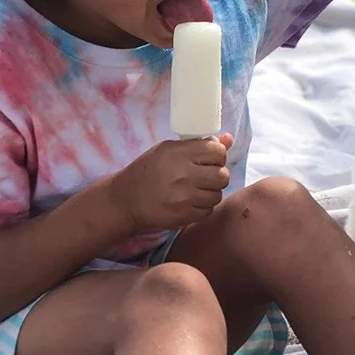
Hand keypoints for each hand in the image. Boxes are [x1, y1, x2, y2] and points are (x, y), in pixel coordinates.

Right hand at [107, 134, 232, 232]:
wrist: (125, 200)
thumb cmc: (148, 171)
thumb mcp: (169, 150)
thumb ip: (200, 145)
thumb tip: (229, 139)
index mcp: (179, 153)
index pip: (218, 151)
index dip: (218, 156)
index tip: (209, 160)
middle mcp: (183, 174)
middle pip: (222, 175)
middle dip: (217, 176)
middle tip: (205, 177)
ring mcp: (184, 196)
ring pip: (217, 194)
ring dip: (210, 193)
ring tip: (195, 190)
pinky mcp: (184, 215)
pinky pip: (208, 210)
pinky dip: (202, 207)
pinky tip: (189, 202)